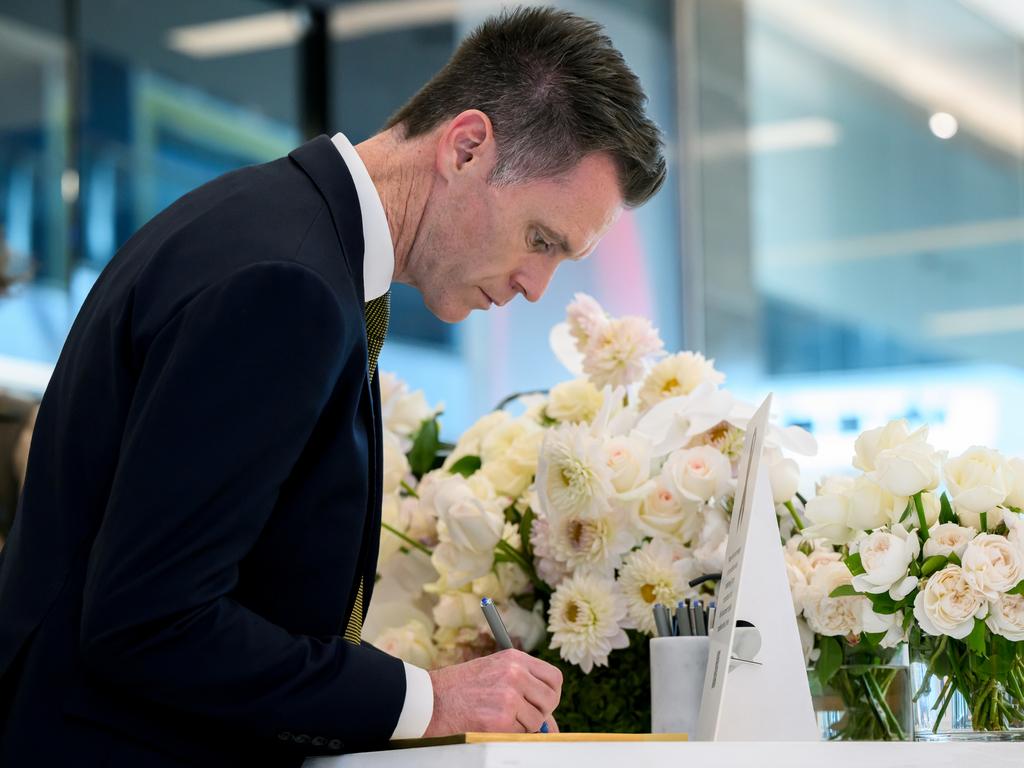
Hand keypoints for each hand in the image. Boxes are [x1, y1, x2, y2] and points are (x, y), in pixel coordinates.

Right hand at [423, 649, 562, 735]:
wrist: (431, 700)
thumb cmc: (461, 688)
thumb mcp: (494, 674)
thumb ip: (523, 688)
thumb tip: (550, 725)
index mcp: (514, 658)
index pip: (554, 677)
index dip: (551, 693)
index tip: (541, 702)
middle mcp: (515, 674)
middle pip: (550, 700)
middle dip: (541, 712)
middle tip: (522, 715)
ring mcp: (509, 697)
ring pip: (536, 720)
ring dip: (521, 725)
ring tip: (497, 716)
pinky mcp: (501, 720)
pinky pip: (520, 734)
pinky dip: (508, 734)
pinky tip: (489, 723)